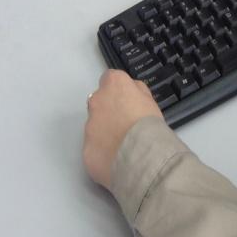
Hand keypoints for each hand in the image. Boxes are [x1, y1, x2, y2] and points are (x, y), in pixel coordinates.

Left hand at [83, 69, 162, 190]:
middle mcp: (96, 102)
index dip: (118, 89)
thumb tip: (131, 91)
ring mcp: (88, 126)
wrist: (141, 156)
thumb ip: (137, 91)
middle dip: (108, 110)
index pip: (110, 78)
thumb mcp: (150, 99)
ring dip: (105, 132)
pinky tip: (117, 158)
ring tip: (123, 145)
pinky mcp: (85, 149)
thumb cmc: (149, 125)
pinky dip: (102, 151)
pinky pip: (93, 147)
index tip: (126, 99)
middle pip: (99, 101)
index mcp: (114, 85)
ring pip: (94, 125)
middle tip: (125, 123)